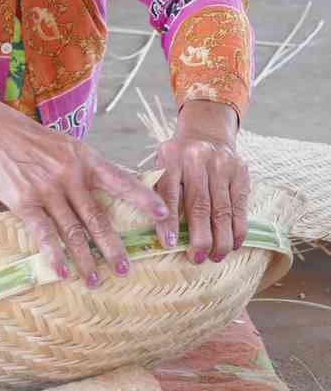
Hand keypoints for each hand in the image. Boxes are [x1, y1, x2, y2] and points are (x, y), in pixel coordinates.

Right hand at [0, 92, 167, 287]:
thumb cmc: (33, 140)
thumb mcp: (68, 146)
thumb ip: (88, 167)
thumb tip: (115, 186)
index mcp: (86, 159)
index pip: (121, 180)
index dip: (144, 198)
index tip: (164, 215)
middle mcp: (70, 175)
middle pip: (98, 217)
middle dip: (114, 246)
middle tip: (126, 268)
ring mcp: (47, 189)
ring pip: (73, 231)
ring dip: (86, 259)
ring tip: (96, 280)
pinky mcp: (24, 202)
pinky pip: (44, 233)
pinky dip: (54, 255)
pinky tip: (62, 272)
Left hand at [153, 100, 249, 263]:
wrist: (206, 132)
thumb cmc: (177, 158)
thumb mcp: (161, 164)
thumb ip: (156, 190)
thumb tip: (149, 232)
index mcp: (172, 157)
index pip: (169, 193)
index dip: (169, 221)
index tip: (168, 244)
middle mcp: (197, 159)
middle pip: (199, 205)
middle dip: (199, 237)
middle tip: (196, 258)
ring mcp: (222, 165)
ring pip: (222, 209)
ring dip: (220, 238)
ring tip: (215, 257)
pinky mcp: (241, 172)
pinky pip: (240, 206)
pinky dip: (238, 229)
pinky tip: (233, 244)